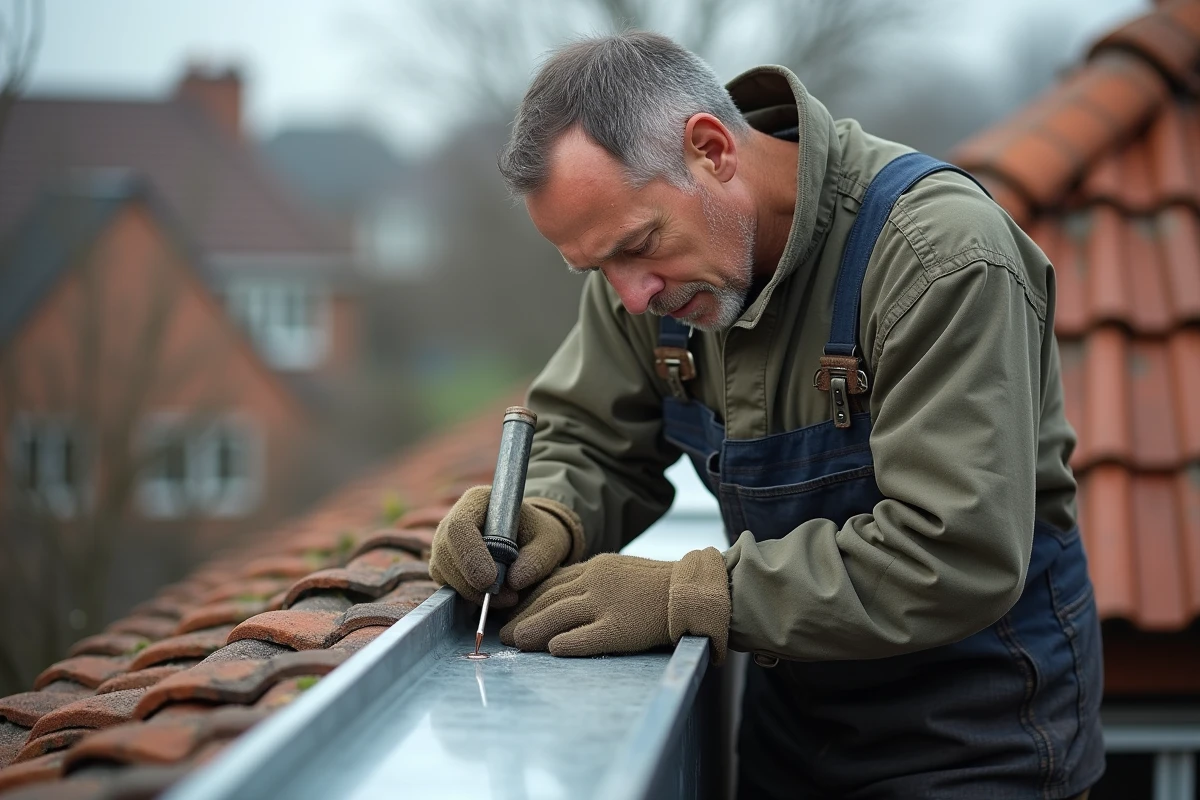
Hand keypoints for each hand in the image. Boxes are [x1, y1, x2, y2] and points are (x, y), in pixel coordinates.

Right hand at [430, 486, 584, 607]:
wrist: (530, 541)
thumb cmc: (538, 535)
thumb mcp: (549, 543)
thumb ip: (536, 559)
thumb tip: (513, 581)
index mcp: (477, 501)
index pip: (460, 526)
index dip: (471, 554)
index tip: (490, 580)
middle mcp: (453, 519)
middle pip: (446, 551)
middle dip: (472, 581)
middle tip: (509, 596)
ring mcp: (445, 543)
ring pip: (444, 571)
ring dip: (474, 592)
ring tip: (510, 597)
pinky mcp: (445, 565)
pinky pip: (447, 584)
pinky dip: (470, 597)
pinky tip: (495, 597)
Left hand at [499, 547, 730, 662]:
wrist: (695, 590)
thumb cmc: (660, 586)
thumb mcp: (621, 572)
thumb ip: (594, 581)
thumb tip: (563, 597)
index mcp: (596, 567)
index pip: (551, 582)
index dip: (528, 598)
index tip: (512, 610)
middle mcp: (596, 581)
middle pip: (548, 599)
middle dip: (522, 616)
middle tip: (504, 633)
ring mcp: (607, 604)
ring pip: (558, 616)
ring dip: (532, 630)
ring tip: (515, 643)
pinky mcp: (620, 627)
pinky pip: (586, 637)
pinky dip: (565, 643)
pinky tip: (551, 650)